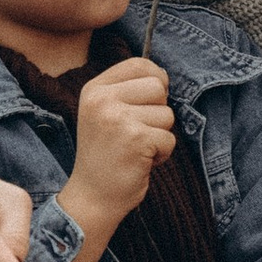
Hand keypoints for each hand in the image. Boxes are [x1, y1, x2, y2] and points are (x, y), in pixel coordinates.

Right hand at [63, 58, 174, 236]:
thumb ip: (128, 91)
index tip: (149, 102)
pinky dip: (162, 154)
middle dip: (158, 111)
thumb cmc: (106, 155)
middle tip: (138, 132)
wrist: (92, 197)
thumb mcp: (105, 113)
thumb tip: (162, 75)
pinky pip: (169, 139)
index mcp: (94, 89)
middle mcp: (102, 100)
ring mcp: (118, 118)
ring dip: (159, 135)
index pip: (140, 64)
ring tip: (136, 149)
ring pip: (167, 114)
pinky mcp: (136, 139)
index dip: (155, 80)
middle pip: (158, 86)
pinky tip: (140, 162)